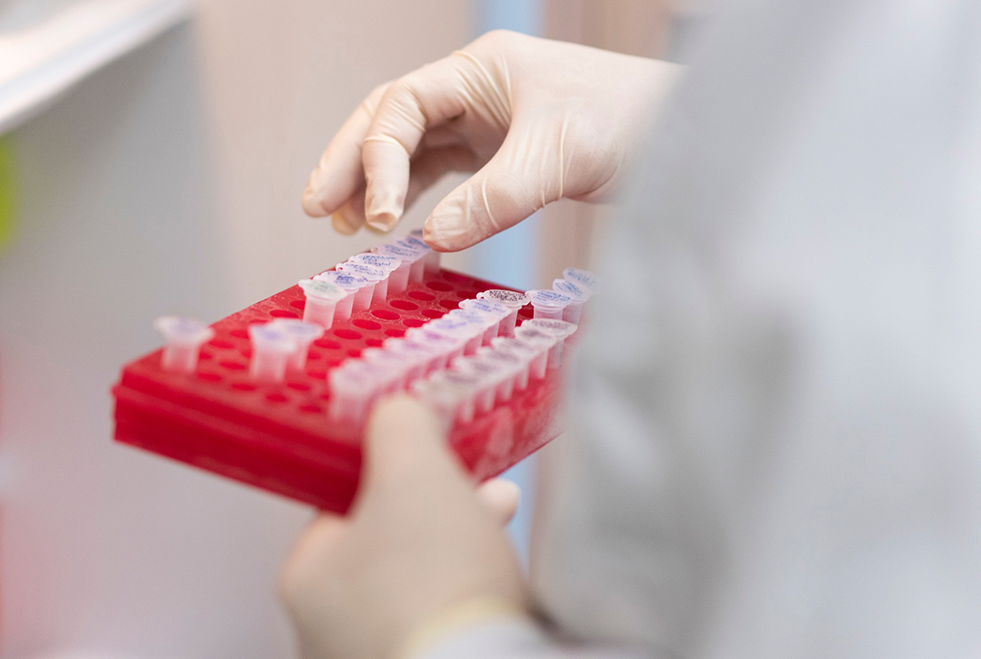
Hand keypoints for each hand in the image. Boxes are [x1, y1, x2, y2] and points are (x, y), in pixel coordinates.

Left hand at [279, 396, 527, 658]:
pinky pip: (441, 625)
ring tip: (503, 526)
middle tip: (484, 490)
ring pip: (419, 587)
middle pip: (386, 544)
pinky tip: (502, 585)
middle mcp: (324, 631)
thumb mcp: (412, 468)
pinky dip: (469, 600)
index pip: (342, 504)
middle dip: (441, 509)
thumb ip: (399, 426)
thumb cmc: (432, 579)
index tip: (433, 457)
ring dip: (461, 550)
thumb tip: (398, 412)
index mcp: (304, 578)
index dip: (393, 470)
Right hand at [301, 30, 678, 250]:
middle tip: (315, 206)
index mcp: (482, 70)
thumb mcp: (559, 158)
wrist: (693, 137)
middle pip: (391, 120)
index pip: (403, 107)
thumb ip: (493, 198)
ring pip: (412, 148)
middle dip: (349, 161)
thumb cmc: (635, 122)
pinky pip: (442, 173)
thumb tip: (430, 239)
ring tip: (341, 223)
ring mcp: (489, 122)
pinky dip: (412, 197)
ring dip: (373, 182)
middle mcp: (478, 91)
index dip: (375, 159)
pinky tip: (392, 223)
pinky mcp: (504, 155)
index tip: (374, 216)